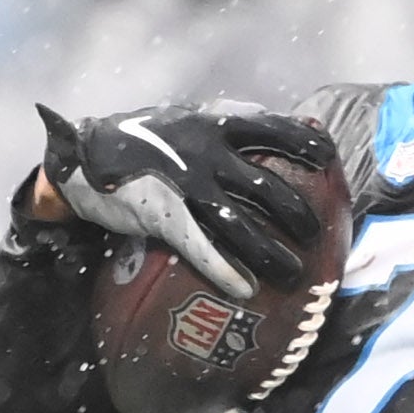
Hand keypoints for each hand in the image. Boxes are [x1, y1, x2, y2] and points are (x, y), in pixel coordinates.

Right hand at [36, 103, 336, 299]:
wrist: (85, 155)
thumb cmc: (148, 140)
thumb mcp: (189, 122)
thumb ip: (226, 132)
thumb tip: (277, 136)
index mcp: (214, 123)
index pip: (273, 128)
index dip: (304, 144)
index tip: (327, 159)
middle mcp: (206, 152)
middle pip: (267, 187)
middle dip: (297, 214)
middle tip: (314, 235)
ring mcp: (186, 186)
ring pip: (241, 225)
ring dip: (270, 253)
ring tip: (293, 273)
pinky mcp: (163, 217)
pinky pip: (203, 249)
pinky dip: (226, 271)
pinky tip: (245, 290)